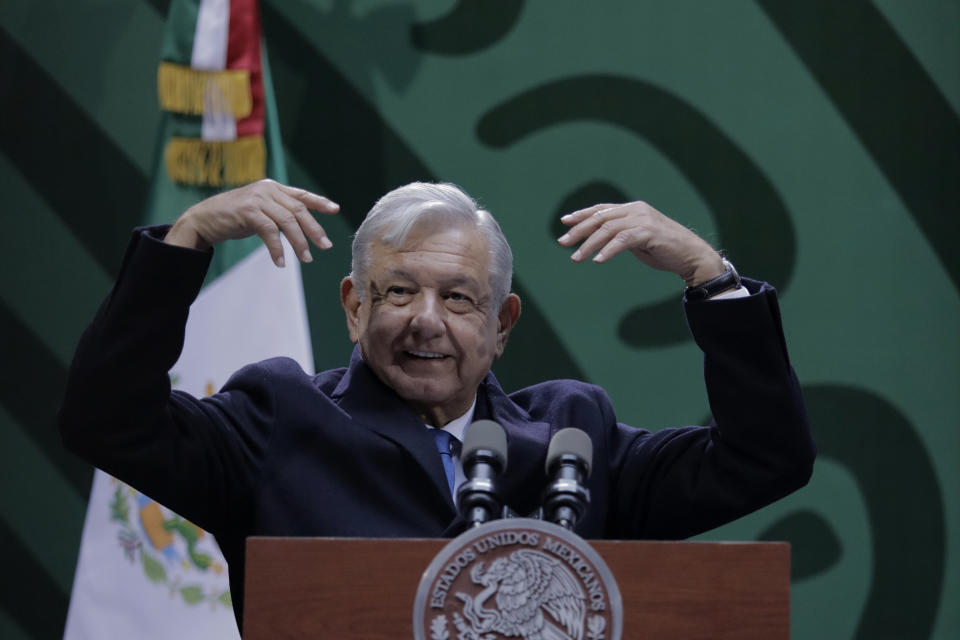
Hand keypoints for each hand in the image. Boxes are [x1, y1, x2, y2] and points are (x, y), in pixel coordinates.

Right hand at [164, 179, 339, 266]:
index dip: (320, 202)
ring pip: (288, 221)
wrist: (203, 219)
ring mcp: (257, 199)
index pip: (301, 195)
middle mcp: (267, 189)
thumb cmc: (233, 217)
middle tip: (325, 246)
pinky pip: (270, 231)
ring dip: (299, 243)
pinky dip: (277, 248)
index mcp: (273, 188)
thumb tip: (303, 228)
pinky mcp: (248, 211)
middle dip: (314, 229)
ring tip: (306, 259)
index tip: (335, 210)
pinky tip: (280, 262)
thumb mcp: (261, 210)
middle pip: (299, 210)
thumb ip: (279, 213)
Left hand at [557, 201, 724, 285]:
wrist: (691, 255)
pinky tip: (597, 260)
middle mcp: (635, 210)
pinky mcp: (648, 232)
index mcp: (632, 209)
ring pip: (607, 229)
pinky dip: (608, 251)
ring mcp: (642, 219)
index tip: (564, 222)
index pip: (601, 210)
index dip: (581, 215)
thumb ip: (620, 235)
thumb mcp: (637, 239)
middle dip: (579, 230)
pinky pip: (622, 240)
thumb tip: (599, 241)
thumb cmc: (664, 250)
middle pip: (600, 218)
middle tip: (562, 242)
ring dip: (589, 244)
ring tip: (576, 258)